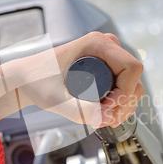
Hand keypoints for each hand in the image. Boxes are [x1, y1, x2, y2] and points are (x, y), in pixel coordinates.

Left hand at [0, 32, 144, 127]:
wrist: (28, 78)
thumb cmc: (37, 81)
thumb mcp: (55, 99)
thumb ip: (77, 110)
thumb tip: (105, 117)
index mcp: (98, 44)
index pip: (132, 68)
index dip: (125, 93)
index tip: (106, 108)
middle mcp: (107, 46)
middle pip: (134, 79)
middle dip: (124, 104)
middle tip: (103, 119)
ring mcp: (109, 56)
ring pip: (132, 85)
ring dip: (124, 107)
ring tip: (102, 119)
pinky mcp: (107, 67)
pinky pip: (125, 86)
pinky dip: (121, 104)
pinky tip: (106, 114)